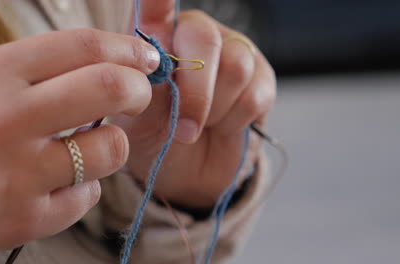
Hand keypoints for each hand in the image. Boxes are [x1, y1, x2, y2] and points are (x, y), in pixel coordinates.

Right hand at [0, 29, 158, 252]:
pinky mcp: (26, 219)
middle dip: (139, 89)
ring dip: (111, 144)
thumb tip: (113, 60)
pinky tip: (57, 185)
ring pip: (111, 148)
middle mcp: (6, 120)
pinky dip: (83, 188)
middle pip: (110, 87)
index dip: (127, 48)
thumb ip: (36, 72)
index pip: (83, 46)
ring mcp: (17, 174)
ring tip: (86, 147)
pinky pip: (87, 196)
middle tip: (137, 95)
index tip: (145, 58)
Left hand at [112, 0, 276, 207]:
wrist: (186, 170)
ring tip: (200, 126)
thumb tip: (159, 70)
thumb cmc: (155, 136)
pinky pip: (254, 95)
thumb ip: (145, 90)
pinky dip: (233, 121)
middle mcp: (196, 35)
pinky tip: (221, 126)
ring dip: (214, 110)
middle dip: (195, 92)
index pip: (158, 2)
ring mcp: (232, 52)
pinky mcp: (261, 78)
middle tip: (184, 129)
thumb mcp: (138, 119)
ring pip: (236, 67)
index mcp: (158, 36)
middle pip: (204, 38)